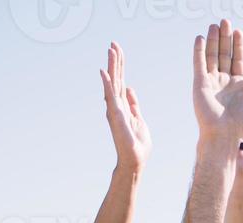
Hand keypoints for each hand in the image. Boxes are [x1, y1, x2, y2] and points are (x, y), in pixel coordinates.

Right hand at [100, 42, 151, 174]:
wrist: (135, 160)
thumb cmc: (137, 143)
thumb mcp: (139, 119)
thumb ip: (134, 104)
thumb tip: (130, 89)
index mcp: (123, 105)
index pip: (121, 80)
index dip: (120, 65)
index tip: (118, 49)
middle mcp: (116, 105)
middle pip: (115, 78)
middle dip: (115, 61)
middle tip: (113, 43)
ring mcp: (114, 110)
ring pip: (112, 83)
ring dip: (111, 67)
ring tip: (110, 50)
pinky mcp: (115, 116)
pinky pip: (110, 97)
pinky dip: (107, 85)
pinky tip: (104, 72)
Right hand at [193, 19, 242, 144]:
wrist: (225, 135)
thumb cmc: (242, 124)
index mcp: (238, 86)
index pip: (238, 61)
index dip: (238, 46)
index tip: (239, 32)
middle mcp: (223, 82)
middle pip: (225, 55)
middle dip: (225, 38)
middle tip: (225, 21)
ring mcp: (211, 82)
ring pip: (212, 56)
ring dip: (214, 40)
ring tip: (215, 25)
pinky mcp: (200, 84)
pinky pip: (199, 64)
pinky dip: (199, 51)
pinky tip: (201, 38)